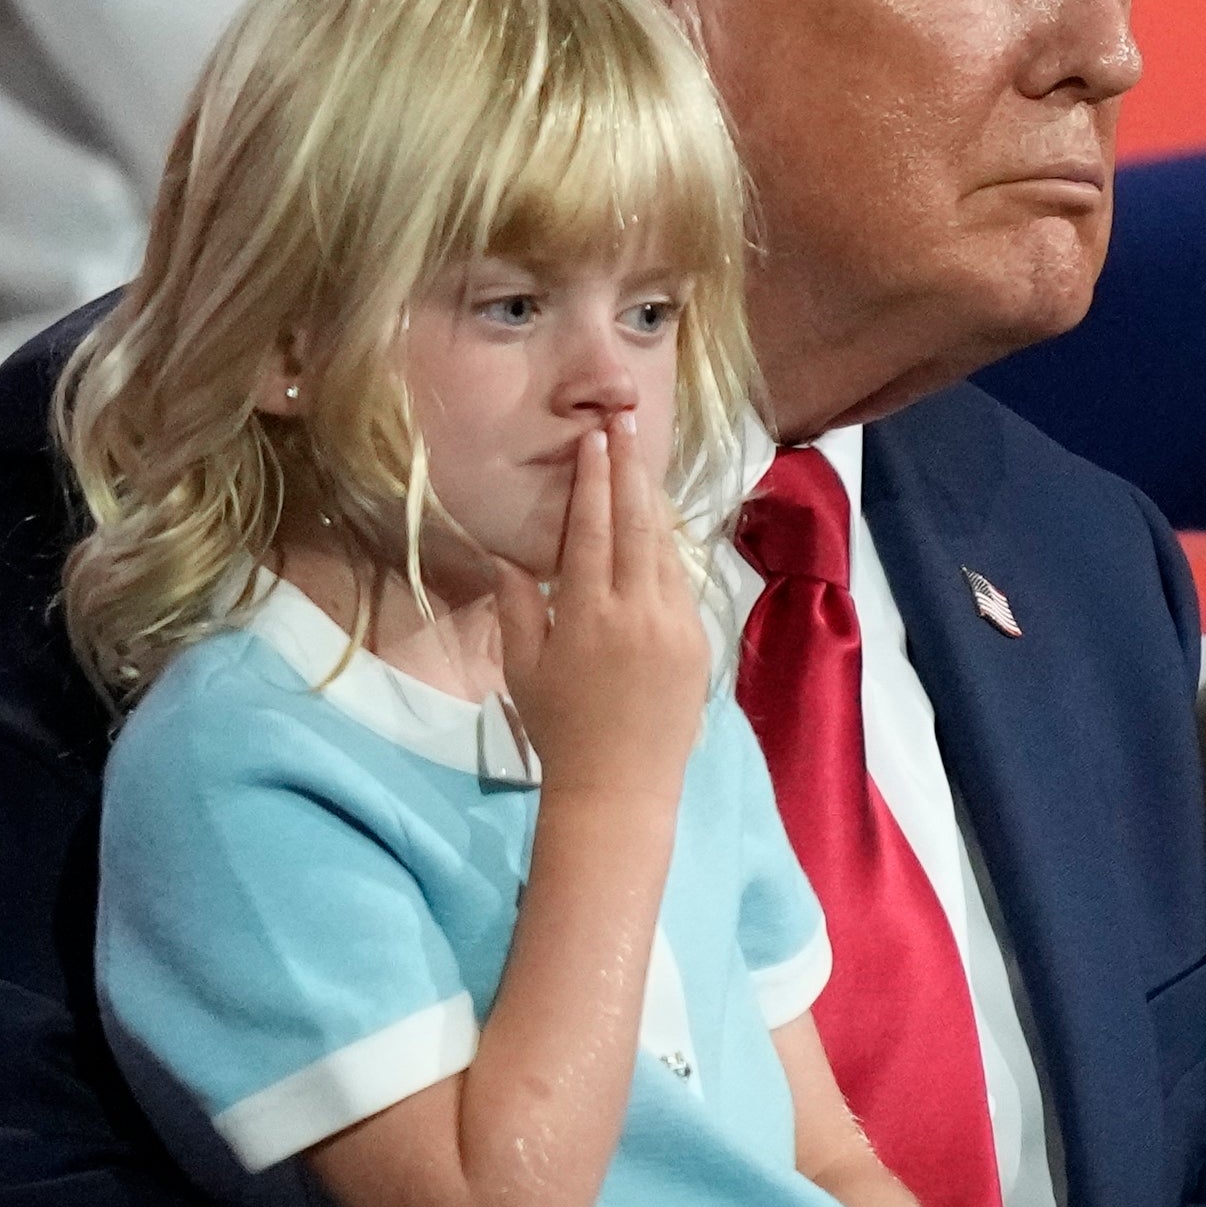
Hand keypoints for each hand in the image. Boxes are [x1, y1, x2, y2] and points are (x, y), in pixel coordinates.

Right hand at [489, 413, 706, 805]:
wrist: (621, 786)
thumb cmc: (560, 729)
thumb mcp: (523, 668)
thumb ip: (516, 606)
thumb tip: (506, 555)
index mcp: (588, 613)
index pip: (592, 529)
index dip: (594, 479)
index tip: (596, 439)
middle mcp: (638, 609)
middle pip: (635, 522)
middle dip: (630, 468)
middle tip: (627, 421)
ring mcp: (675, 623)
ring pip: (664, 547)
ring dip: (651, 501)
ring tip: (642, 460)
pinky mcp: (698, 640)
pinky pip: (680, 581)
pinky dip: (666, 549)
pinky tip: (657, 526)